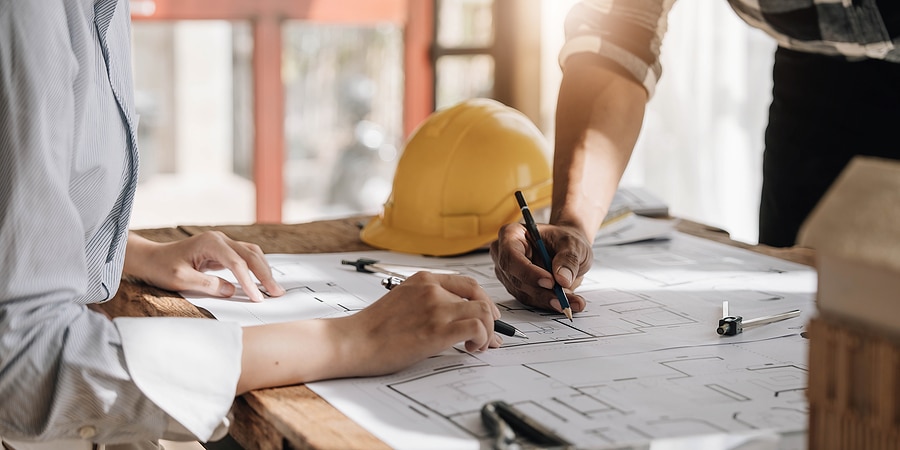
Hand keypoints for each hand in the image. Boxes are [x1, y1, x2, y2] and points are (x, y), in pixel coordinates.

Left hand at [124, 232, 284, 301]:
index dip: (249, 281)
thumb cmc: (162, 267)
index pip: (237, 263)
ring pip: (252, 253)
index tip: (257, 298)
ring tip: (274, 288)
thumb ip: (207, 284)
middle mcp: (220, 239)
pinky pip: (245, 258)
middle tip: (277, 293)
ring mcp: (223, 243)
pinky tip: (262, 281)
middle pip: (251, 255)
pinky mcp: (223, 251)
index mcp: (210, 243)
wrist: (151, 258)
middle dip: (265, 274)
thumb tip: (231, 290)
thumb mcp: (181, 279)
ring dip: (264, 270)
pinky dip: (256, 269)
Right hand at [237, 272, 502, 390]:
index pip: (467, 283)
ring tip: (477, 348)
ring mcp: (436, 309)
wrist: (352, 342)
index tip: (488, 314)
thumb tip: (451, 316)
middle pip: (480, 297)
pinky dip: (481, 340)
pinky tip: (470, 350)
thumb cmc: (371, 328)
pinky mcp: (437, 331)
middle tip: (491, 336)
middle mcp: (432, 289)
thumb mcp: (401, 300)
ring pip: (483, 313)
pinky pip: (476, 329)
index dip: (483, 299)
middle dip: (491, 318)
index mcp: (423, 279)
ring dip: (487, 332)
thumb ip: (425, 300)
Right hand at [490, 222, 590, 313]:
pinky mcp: (518, 289)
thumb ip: (568, 258)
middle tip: (563, 299)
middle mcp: (505, 255)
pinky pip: (531, 301)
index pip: (511, 256)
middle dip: (541, 291)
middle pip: (516, 278)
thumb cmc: (564, 240)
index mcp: (512, 234)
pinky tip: (568, 304)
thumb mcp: (572, 243)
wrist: (568, 249)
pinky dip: (550, 304)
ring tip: (571, 302)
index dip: (528, 272)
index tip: (550, 281)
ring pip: (523, 293)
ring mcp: (509, 274)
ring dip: (548, 301)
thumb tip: (562, 279)